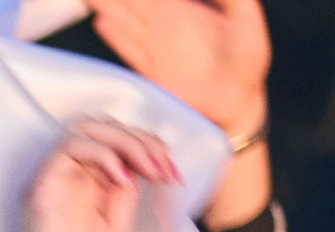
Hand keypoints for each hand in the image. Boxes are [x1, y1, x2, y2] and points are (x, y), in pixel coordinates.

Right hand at [12, 118, 175, 231]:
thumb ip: (124, 198)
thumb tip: (143, 165)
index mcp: (83, 196)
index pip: (112, 145)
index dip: (147, 148)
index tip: (172, 176)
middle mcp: (64, 187)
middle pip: (99, 128)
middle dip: (140, 139)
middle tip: (163, 170)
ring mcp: (51, 188)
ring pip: (85, 129)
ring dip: (126, 141)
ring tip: (150, 169)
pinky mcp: (40, 194)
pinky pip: (69, 147)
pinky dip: (103, 153)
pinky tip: (124, 178)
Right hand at [89, 0, 269, 134]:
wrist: (237, 102)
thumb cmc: (247, 61)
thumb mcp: (245, 19)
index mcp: (186, 11)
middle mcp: (167, 27)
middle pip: (136, 2)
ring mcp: (156, 49)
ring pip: (127, 20)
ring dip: (109, 6)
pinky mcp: (151, 72)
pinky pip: (130, 48)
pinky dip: (117, 36)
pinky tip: (102, 22)